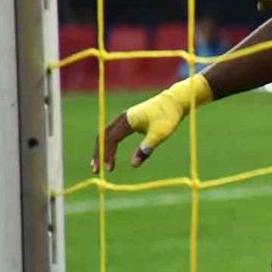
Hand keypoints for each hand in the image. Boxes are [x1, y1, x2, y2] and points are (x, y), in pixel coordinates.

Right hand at [90, 74, 210, 172]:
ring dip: (101, 148)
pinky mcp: (130, 121)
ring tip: (97, 164)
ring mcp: (125, 118)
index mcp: (128, 120)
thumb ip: (147, 148)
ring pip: (106, 134)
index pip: (111, 139)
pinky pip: (113, 133)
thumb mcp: (160, 134)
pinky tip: (108, 153)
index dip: (108, 155)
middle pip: (103, 136)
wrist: (175, 101)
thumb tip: (133, 165)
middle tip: (95, 170)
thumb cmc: (169, 116)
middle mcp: (123, 118)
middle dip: (99, 153)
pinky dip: (108, 143)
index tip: (109, 169)